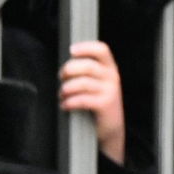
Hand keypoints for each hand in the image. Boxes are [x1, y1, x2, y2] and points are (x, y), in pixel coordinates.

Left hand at [60, 41, 125, 164]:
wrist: (110, 125)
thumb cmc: (98, 100)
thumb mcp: (97, 81)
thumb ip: (86, 70)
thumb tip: (66, 64)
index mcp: (109, 67)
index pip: (102, 50)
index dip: (86, 47)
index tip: (72, 51)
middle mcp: (112, 77)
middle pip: (87, 66)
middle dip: (68, 70)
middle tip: (61, 77)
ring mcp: (110, 90)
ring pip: (82, 83)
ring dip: (66, 89)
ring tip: (62, 95)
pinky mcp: (105, 104)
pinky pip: (82, 99)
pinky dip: (69, 102)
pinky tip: (65, 105)